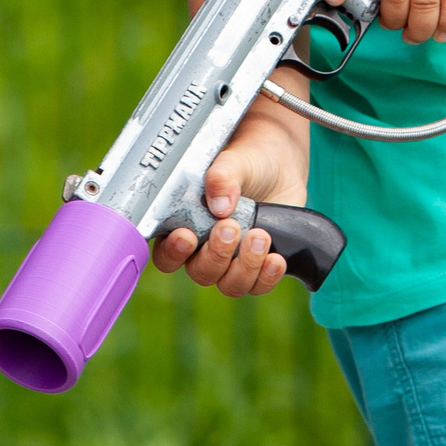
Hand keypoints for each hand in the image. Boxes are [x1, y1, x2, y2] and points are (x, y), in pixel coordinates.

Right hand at [149, 108, 308, 296]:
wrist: (279, 163)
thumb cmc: (246, 160)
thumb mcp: (233, 161)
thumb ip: (222, 177)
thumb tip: (221, 205)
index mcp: (185, 226)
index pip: (167, 254)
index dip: (173, 253)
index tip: (187, 236)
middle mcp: (205, 249)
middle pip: (201, 273)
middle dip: (216, 254)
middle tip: (231, 227)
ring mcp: (234, 260)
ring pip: (230, 284)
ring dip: (245, 266)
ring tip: (260, 236)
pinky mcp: (260, 264)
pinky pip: (259, 286)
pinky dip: (267, 277)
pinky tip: (275, 259)